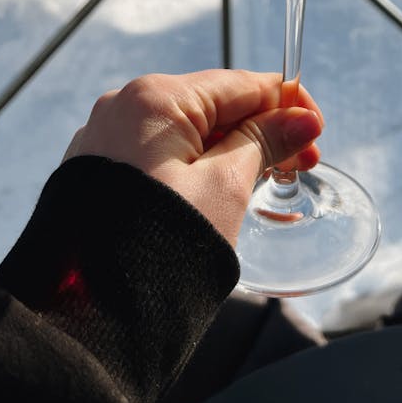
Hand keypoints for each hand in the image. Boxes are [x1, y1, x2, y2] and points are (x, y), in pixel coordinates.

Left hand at [63, 69, 323, 245]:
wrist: (84, 318)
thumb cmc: (159, 249)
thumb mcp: (226, 187)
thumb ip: (264, 142)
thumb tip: (301, 118)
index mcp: (156, 98)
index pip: (241, 84)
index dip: (287, 105)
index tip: (317, 134)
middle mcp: (124, 107)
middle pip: (214, 106)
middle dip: (260, 132)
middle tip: (299, 167)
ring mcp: (105, 140)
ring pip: (186, 133)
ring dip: (229, 152)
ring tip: (261, 186)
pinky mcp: (95, 172)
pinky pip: (157, 155)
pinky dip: (192, 168)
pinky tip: (215, 195)